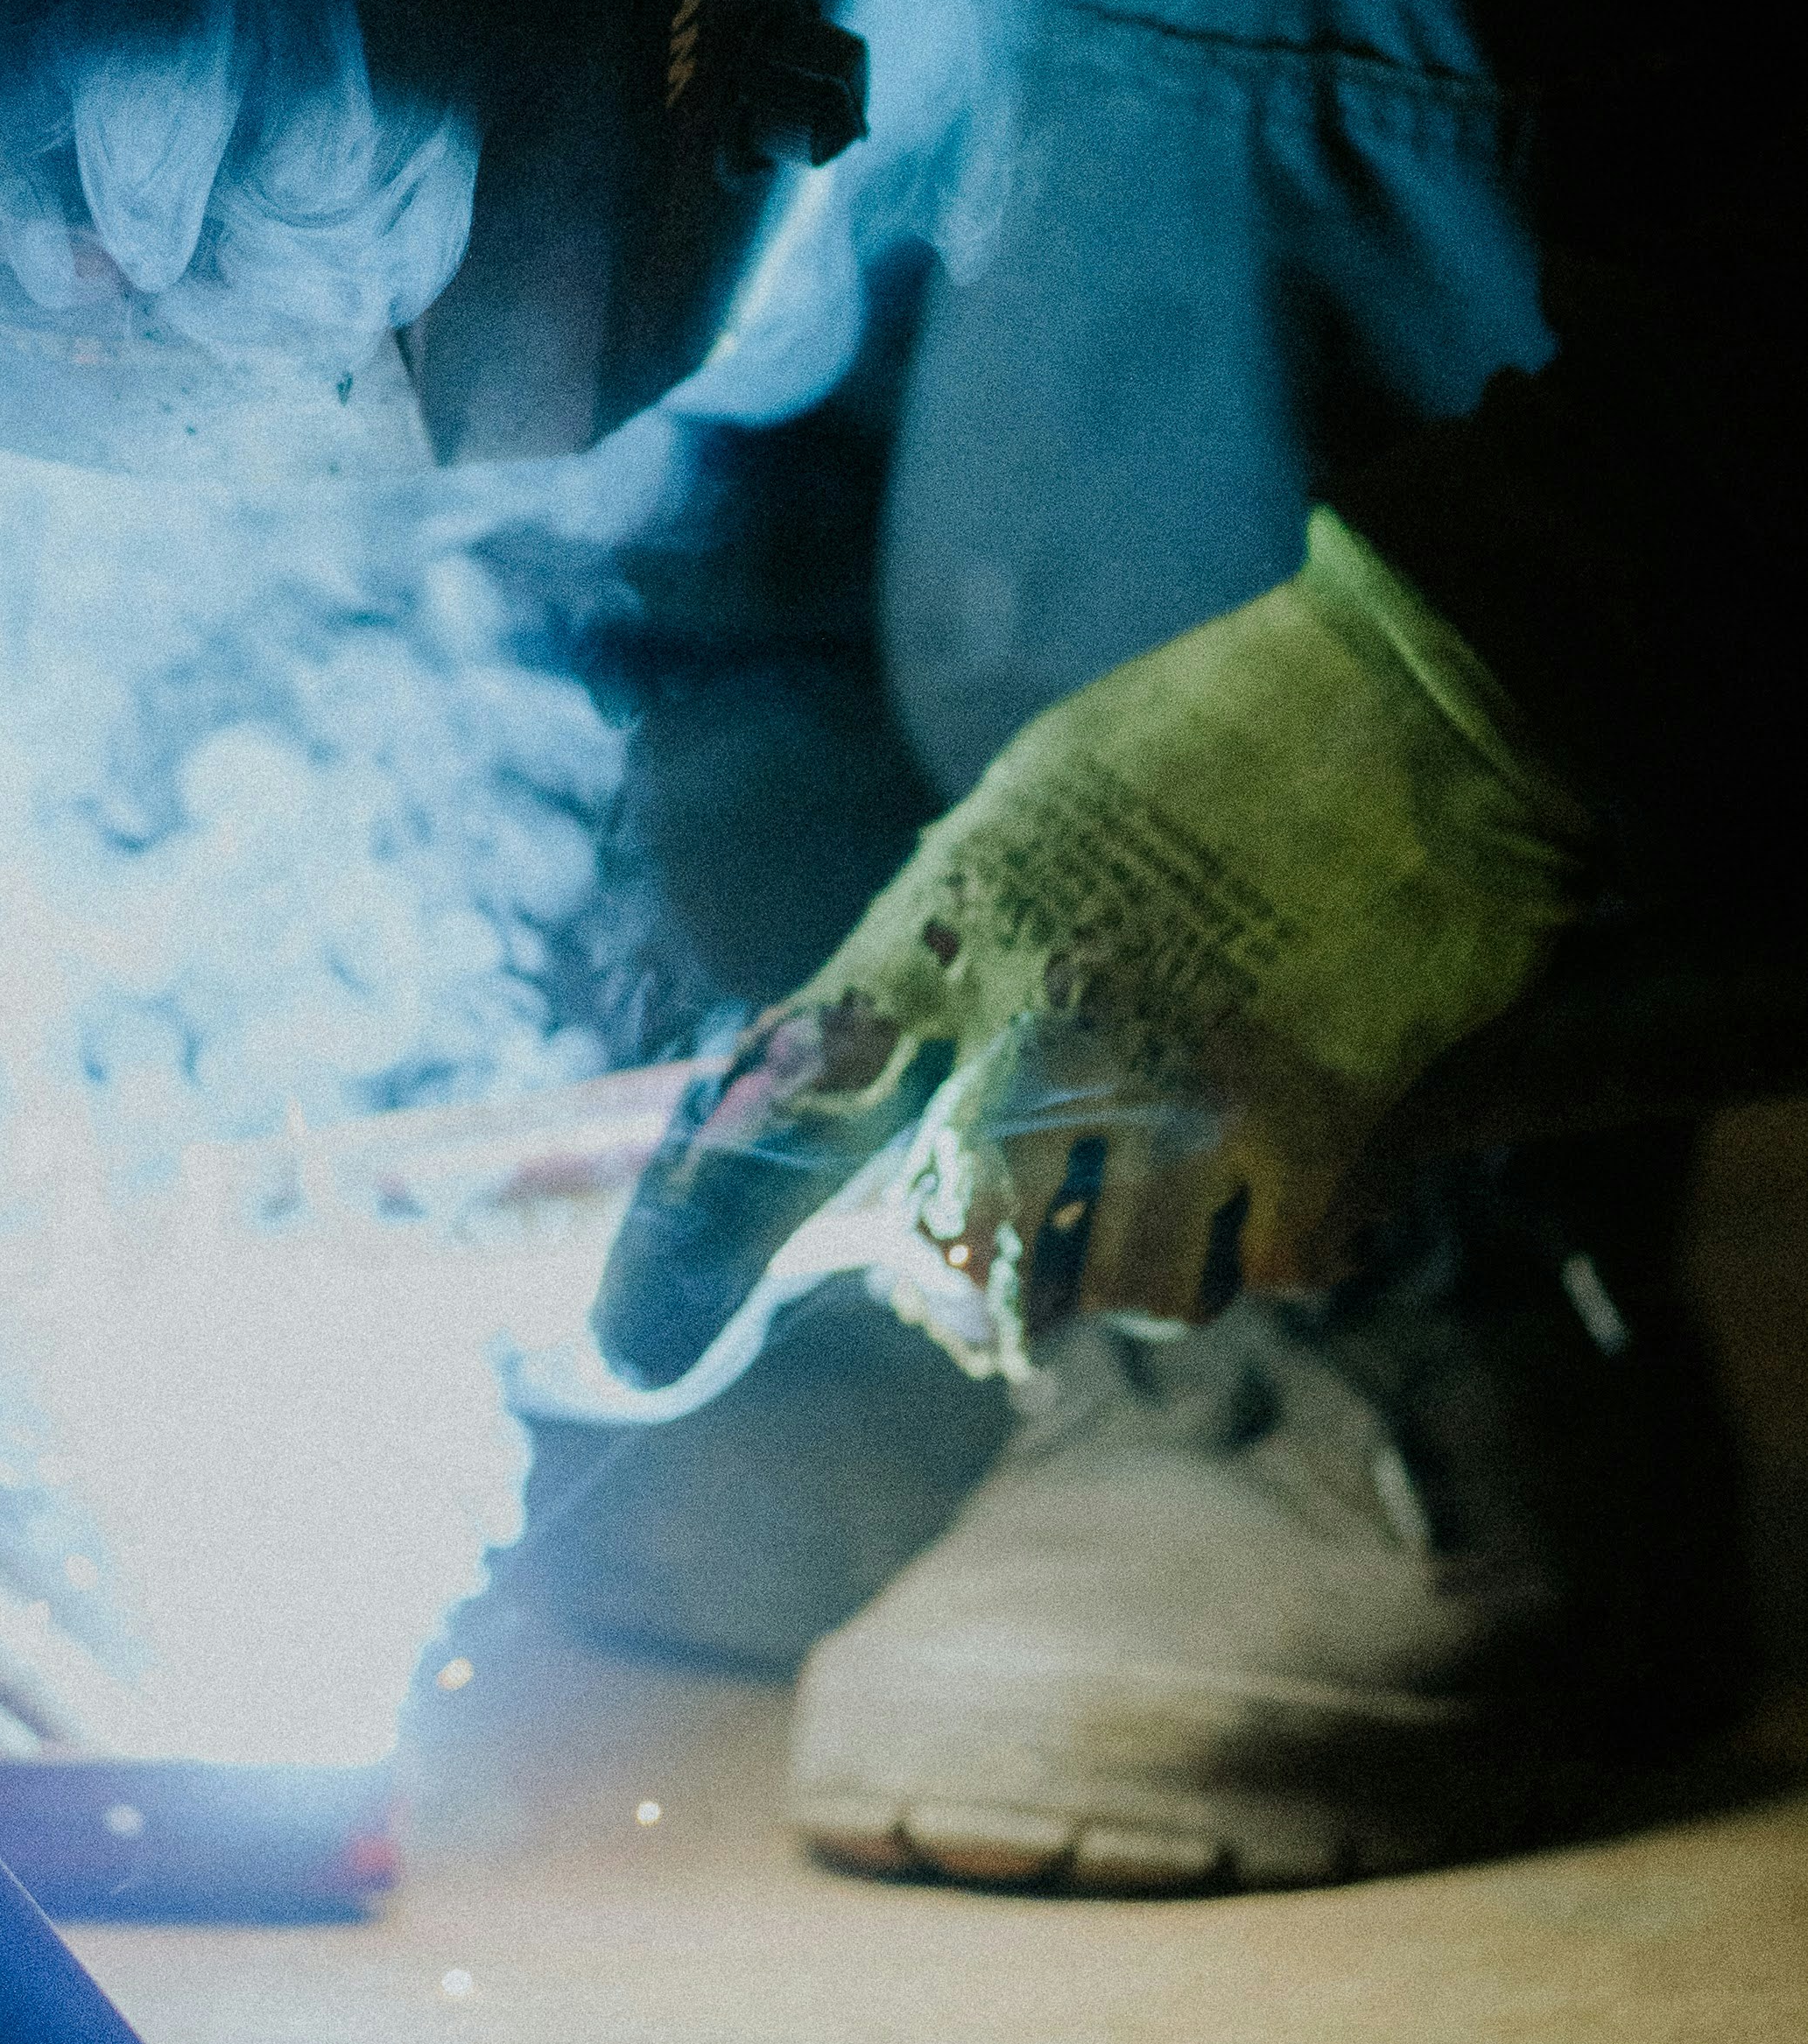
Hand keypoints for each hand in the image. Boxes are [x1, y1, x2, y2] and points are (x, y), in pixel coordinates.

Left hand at [594, 512, 1590, 1385]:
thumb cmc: (1204, 737)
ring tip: (1177, 1160)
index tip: (632, 1341)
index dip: (693, 1238)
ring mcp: (1178, 1101)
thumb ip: (940, 955)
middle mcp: (1042, 1037)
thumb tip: (874, 1074)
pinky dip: (1269, 1238)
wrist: (1412, 702)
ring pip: (1120, 1296)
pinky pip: (1263, 1273)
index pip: (782, 1112)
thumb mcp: (1018, 815)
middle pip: (955, 1258)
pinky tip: (1285, 1150)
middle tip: (1025, 1238)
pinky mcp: (1314, 1140)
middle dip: (978, 1275)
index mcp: (946, 938)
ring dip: (1138, 1258)